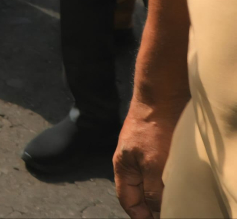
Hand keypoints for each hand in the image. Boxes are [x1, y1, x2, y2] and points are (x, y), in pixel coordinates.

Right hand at [114, 98, 180, 218]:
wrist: (161, 97)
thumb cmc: (152, 129)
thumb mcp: (153, 165)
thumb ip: (152, 190)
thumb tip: (156, 210)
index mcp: (123, 168)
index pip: (128, 201)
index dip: (140, 216)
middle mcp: (132, 162)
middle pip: (140, 193)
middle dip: (152, 207)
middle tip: (170, 214)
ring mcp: (144, 153)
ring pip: (152, 181)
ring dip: (163, 193)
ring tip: (178, 201)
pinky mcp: (157, 146)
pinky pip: (161, 170)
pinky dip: (170, 180)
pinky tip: (181, 182)